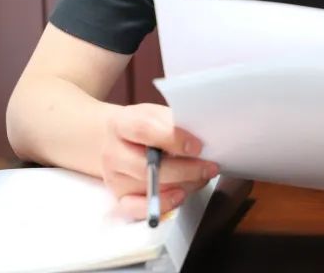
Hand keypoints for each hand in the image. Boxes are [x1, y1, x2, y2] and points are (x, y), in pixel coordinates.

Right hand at [100, 103, 218, 219]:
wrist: (116, 140)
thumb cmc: (144, 127)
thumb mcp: (156, 114)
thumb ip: (174, 124)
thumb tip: (203, 139)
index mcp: (121, 124)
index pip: (144, 130)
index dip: (173, 138)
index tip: (197, 146)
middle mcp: (113, 152)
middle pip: (148, 166)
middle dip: (186, 169)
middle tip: (210, 167)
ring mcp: (114, 178)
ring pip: (151, 187)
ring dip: (184, 184)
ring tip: (202, 177)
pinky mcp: (120, 197)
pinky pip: (139, 209)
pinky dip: (163, 205)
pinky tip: (180, 196)